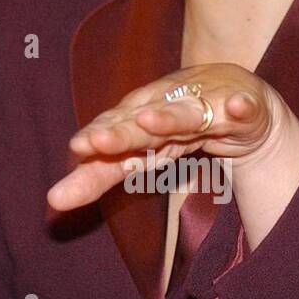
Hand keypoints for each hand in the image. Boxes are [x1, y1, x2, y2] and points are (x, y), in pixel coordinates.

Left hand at [48, 62, 298, 211]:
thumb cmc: (183, 125)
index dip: (96, 142)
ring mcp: (208, 106)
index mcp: (141, 119)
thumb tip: (54, 198)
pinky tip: (237, 108)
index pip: (113, 133)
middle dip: (120, 133)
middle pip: (140, 124)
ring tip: (149, 122)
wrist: (241, 100)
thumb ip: (106, 169)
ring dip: (168, 117)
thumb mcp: (146, 151)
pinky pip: (244, 110)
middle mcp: (168, 108)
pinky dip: (240, 108)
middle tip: (94, 142)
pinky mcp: (244, 109)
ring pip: (186, 114)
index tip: (75, 150)